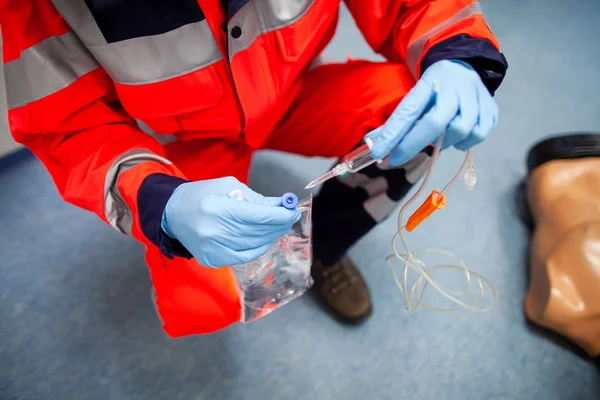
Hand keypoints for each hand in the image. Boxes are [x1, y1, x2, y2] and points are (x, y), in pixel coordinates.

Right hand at [161, 177, 300, 267]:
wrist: (172, 214)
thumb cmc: (202, 195)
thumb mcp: (229, 187)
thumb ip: (256, 198)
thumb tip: (282, 205)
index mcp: (218, 209)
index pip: (259, 216)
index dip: (280, 215)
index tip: (294, 210)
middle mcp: (215, 232)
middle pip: (259, 232)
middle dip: (279, 224)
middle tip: (290, 217)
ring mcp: (213, 249)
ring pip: (255, 246)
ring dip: (271, 236)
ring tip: (278, 226)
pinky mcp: (212, 260)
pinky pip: (244, 256)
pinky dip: (258, 247)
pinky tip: (264, 238)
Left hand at [367, 59, 497, 165]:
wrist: (463, 66)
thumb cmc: (434, 89)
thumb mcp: (414, 97)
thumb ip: (396, 121)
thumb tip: (374, 144)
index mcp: (430, 82)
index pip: (409, 109)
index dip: (393, 133)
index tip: (378, 152)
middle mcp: (455, 88)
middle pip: (435, 122)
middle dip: (412, 144)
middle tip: (396, 158)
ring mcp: (476, 98)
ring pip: (460, 131)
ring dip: (443, 142)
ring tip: (437, 138)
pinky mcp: (490, 109)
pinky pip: (478, 135)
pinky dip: (464, 142)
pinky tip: (456, 136)